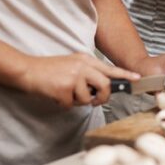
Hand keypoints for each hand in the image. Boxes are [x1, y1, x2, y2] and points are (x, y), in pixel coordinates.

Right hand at [16, 53, 139, 108]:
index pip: (110, 68)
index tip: (137, 79)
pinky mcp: (65, 88)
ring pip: (88, 98)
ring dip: (78, 101)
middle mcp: (82, 66)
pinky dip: (64, 104)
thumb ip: (87, 73)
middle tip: (95, 102)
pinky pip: (72, 104)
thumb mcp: (72, 64)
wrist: (27, 70)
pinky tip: (56, 95)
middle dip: (102, 98)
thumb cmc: (49, 70)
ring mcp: (74, 76)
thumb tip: (100, 88)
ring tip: (66, 93)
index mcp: (85, 60)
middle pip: (105, 85)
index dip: (125, 75)